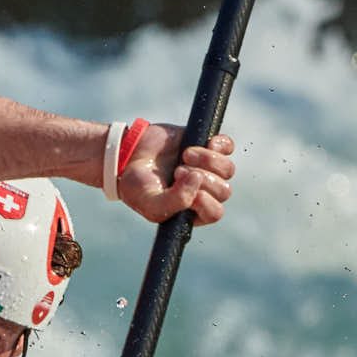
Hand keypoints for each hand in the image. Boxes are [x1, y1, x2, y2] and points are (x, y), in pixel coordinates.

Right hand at [118, 125, 235, 225]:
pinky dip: (219, 145)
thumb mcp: (150, 203)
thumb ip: (175, 201)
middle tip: (177, 171)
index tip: (183, 188)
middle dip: (202, 179)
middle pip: (224, 190)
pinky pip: (228, 147)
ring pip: (228, 169)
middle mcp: (203, 192)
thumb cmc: (137, 185)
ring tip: (185, 155)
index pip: (214, 212)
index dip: (204, 201)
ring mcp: (207, 169)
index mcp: (192, 212)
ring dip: (208, 160)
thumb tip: (198, 178)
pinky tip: (203, 143)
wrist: (127, 156)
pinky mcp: (207, 146)